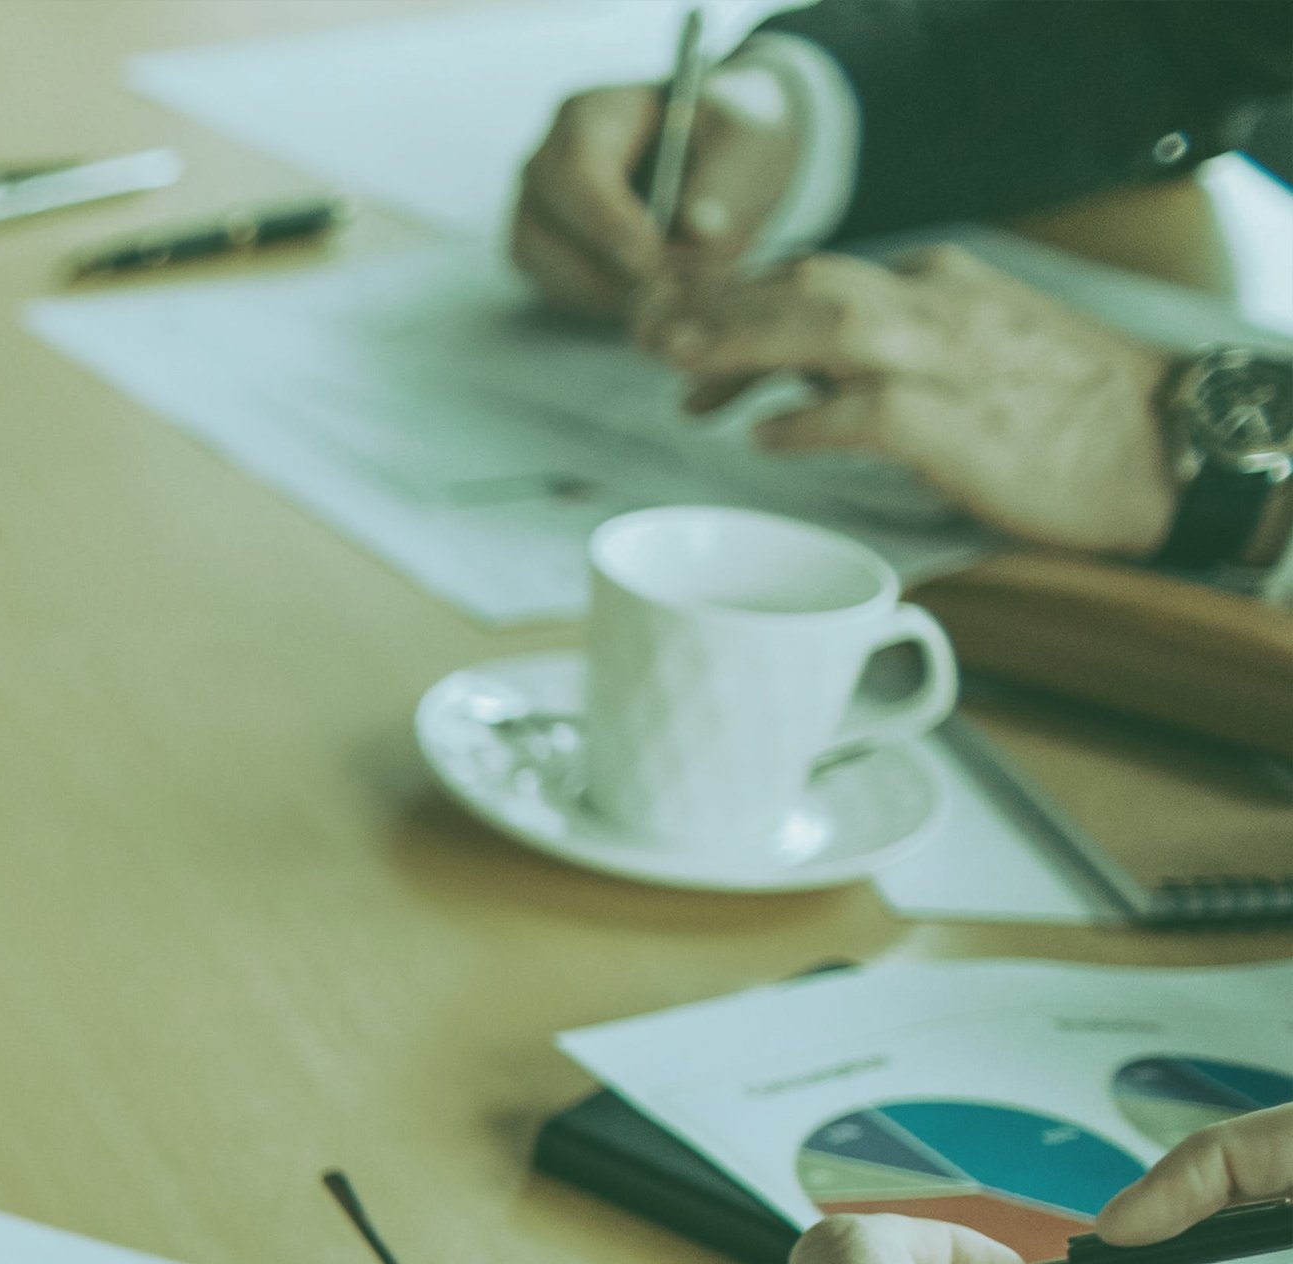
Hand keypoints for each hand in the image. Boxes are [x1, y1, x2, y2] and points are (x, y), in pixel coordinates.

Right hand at [513, 79, 803, 319]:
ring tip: (669, 293)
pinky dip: (605, 302)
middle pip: (540, 228)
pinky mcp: (547, 254)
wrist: (724, 152)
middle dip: (605, 269)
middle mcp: (546, 163)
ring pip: (543, 267)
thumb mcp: (748, 136)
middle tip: (669, 290)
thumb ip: (726, 179)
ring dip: (604, 292)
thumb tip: (701, 231)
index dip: (608, 223)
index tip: (653, 259)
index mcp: (589, 114)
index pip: (574, 173)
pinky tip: (653, 296)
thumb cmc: (730, 132)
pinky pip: (558, 289)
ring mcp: (537, 210)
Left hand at [648, 249, 1180, 552]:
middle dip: (718, 307)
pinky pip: (865, 411)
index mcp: (939, 284)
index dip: (734, 296)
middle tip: (647, 334)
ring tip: (678, 371)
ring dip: (744, 345)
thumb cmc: (1060, 411)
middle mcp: (938, 306)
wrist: (1161, 442)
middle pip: (807, 286)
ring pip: (828, 326)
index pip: (816, 275)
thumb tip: (787, 389)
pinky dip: (807, 421)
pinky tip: (762, 438)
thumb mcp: (970, 353)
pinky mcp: (958, 424)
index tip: (675, 322)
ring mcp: (948, 360)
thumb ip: (886, 355)